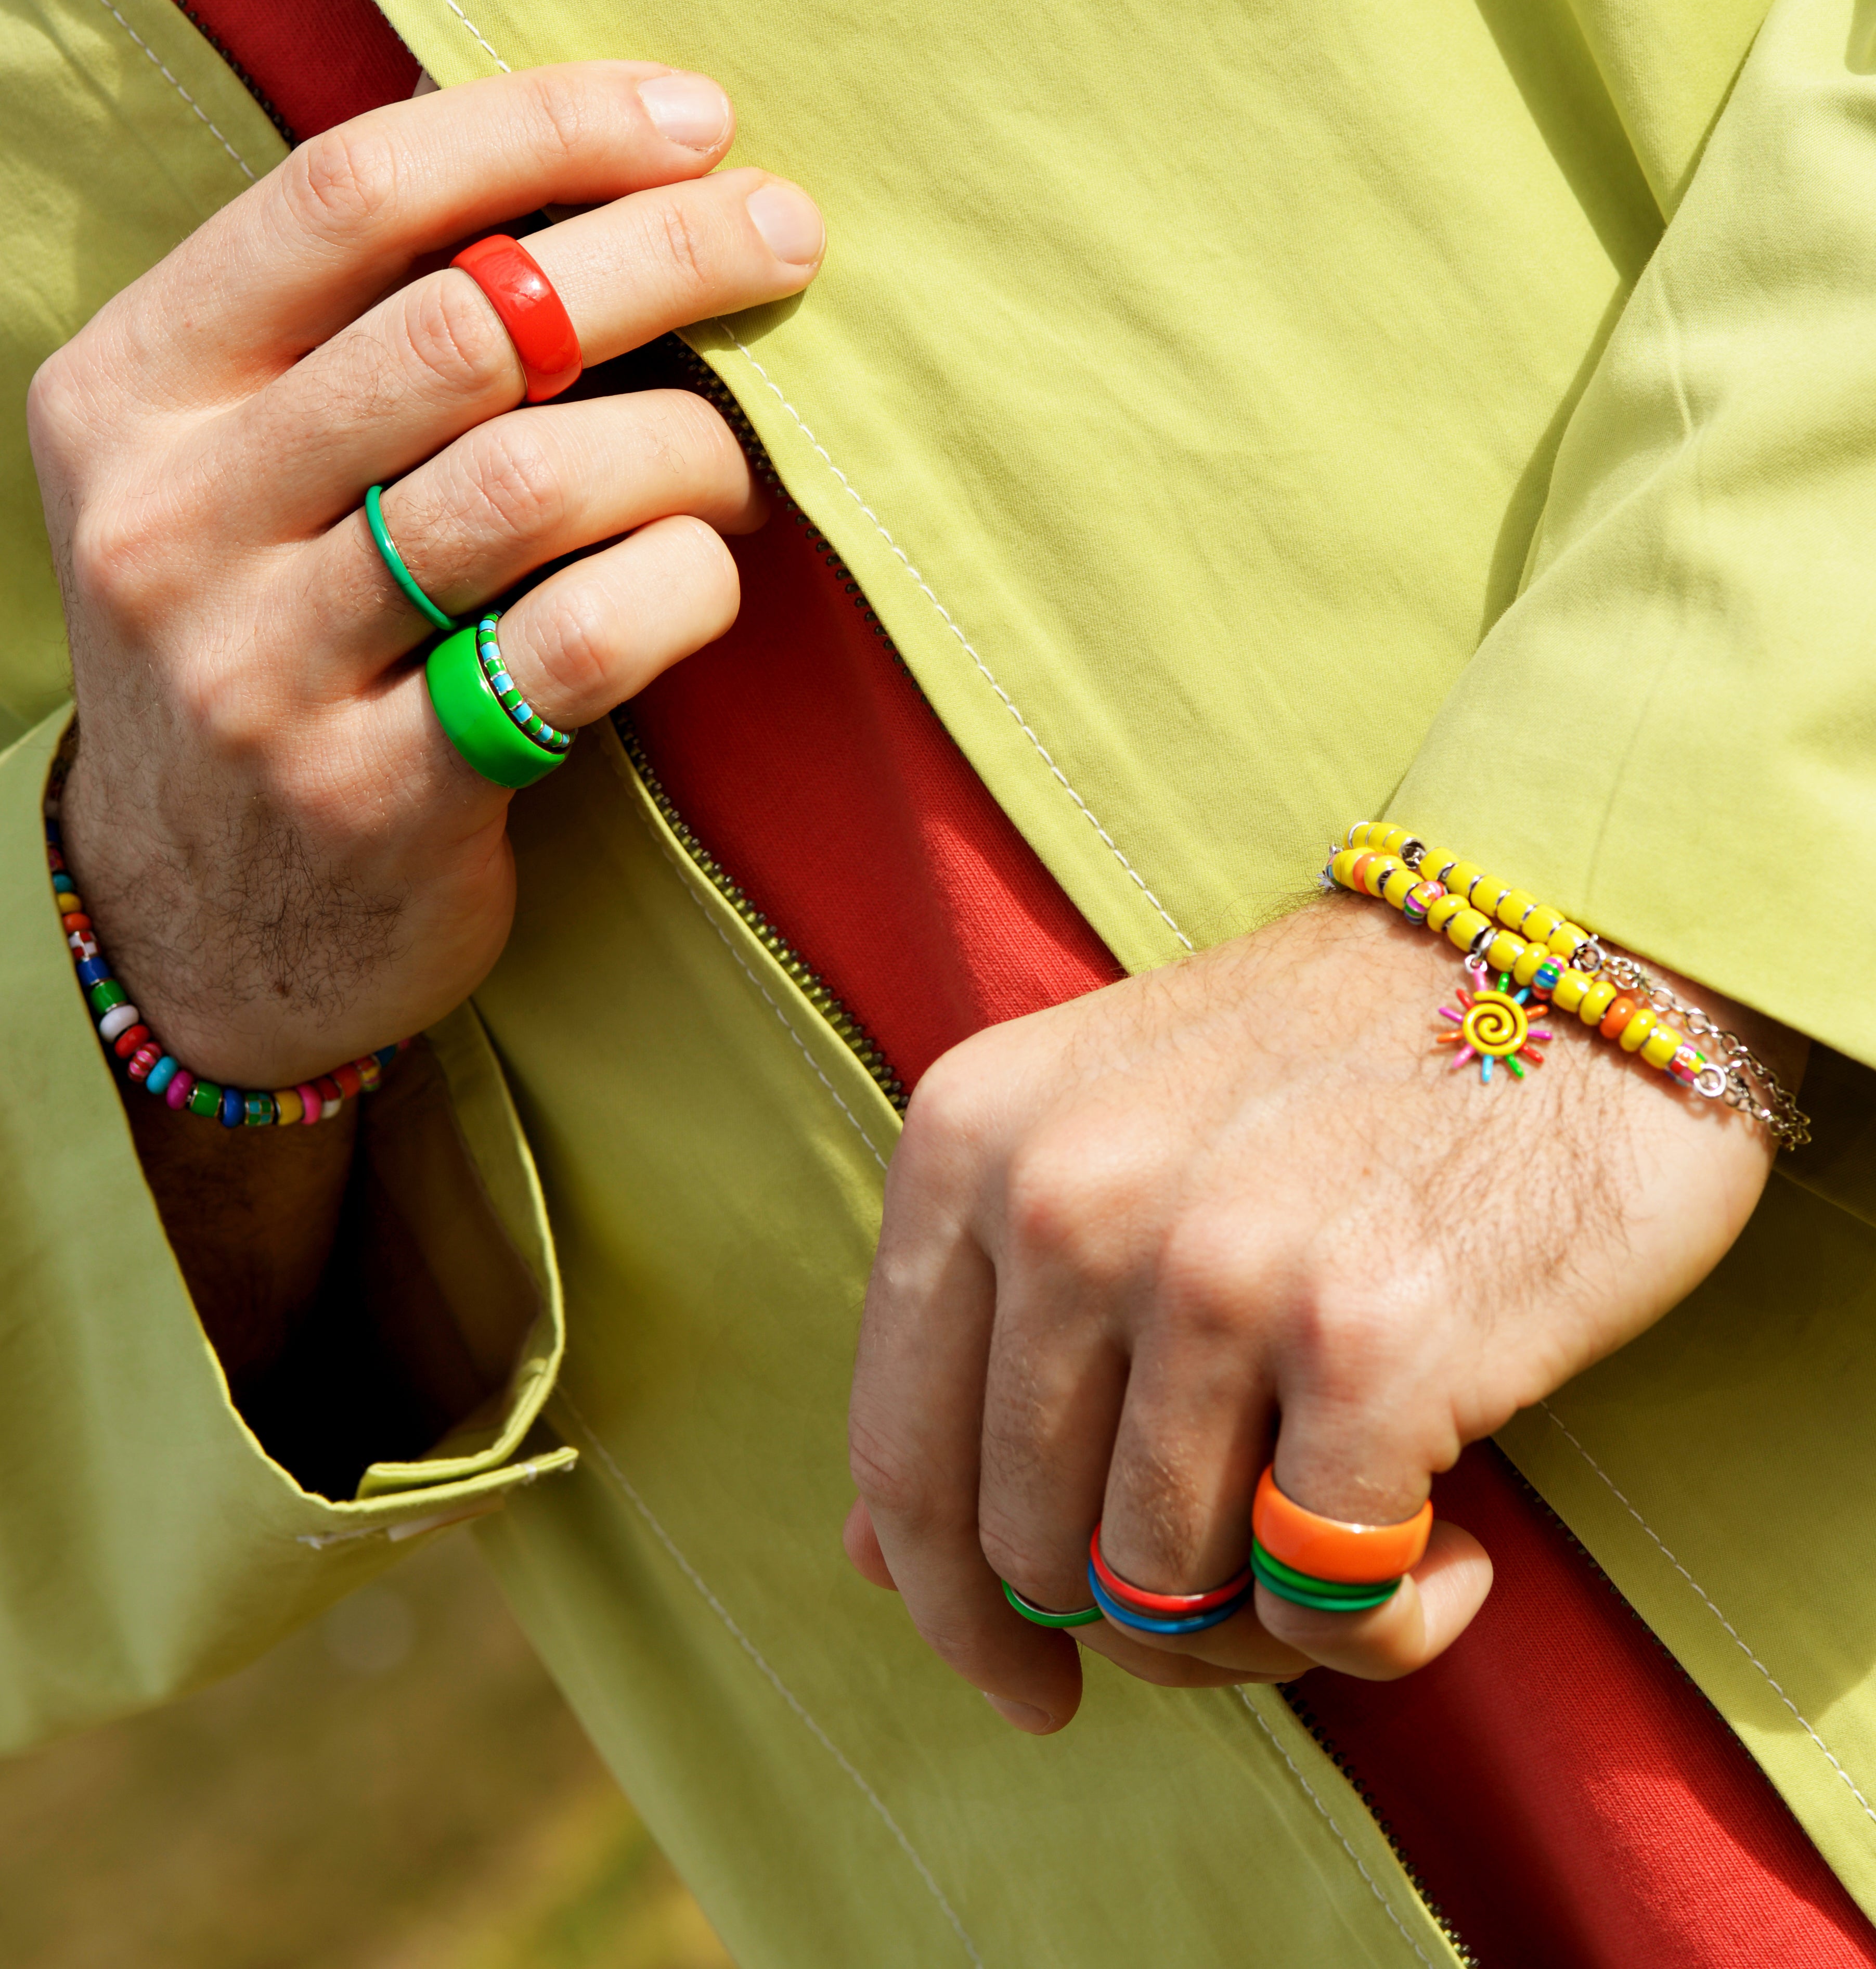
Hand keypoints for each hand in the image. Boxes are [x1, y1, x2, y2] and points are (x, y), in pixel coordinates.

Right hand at [32, 62, 823, 1085]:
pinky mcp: (374, 794)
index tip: (693, 124)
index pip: (348, 192)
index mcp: (137, 393)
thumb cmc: (273, 648)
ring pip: (532, 480)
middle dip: (664, 259)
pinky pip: (577, 640)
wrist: (207, 917)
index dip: (543, 130)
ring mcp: (261, 667)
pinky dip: (681, 585)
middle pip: (466, 322)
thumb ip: (358, 340)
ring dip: (688, 444)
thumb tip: (587, 179)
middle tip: (784, 244)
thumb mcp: (244, 476)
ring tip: (742, 462)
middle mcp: (174, 519)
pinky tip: (706, 579)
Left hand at [845, 892, 1801, 1732]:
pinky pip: (1323, 1604)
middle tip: (1254, 1582)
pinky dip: (1392, 1625)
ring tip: (1347, 1538)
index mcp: (969, 1137)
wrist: (1556, 950)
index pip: (900, 1453)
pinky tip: (1450, 1550)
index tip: (1022, 1681)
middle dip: (1139, 1618)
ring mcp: (1209, 1268)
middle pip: (1031, 1546)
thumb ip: (980, 1335)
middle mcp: (1064, 1197)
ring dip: (1265, 1625)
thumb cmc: (1324, 1069)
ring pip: (1168, 1592)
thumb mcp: (1098, 1138)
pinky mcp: (1364, 1341)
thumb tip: (869, 1554)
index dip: (948, 1606)